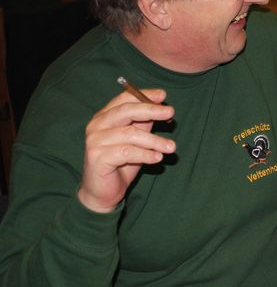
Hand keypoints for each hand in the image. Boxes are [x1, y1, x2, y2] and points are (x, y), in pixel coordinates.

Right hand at [77, 89, 175, 213]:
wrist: (102, 191)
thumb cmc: (121, 162)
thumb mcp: (136, 139)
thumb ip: (145, 123)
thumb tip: (164, 109)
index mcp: (105, 116)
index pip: (124, 98)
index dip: (145, 95)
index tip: (163, 96)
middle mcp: (97, 125)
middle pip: (126, 111)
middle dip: (151, 110)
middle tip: (170, 112)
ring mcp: (95, 141)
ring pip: (130, 134)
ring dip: (154, 140)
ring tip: (171, 147)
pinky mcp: (97, 157)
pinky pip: (127, 152)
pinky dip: (145, 154)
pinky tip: (158, 158)